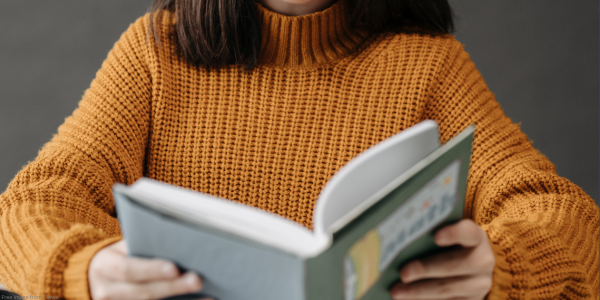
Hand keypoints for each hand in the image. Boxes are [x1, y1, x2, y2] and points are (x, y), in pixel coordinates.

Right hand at [89, 240, 208, 299]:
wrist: (96, 278)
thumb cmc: (120, 256)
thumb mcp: (124, 247)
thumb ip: (144, 245)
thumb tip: (180, 242)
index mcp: (106, 267)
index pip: (128, 270)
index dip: (151, 270)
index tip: (174, 268)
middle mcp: (108, 291)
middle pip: (143, 293)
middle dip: (172, 288)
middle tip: (197, 281)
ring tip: (208, 297)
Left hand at [390, 219, 494, 299]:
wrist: (472, 268)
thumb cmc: (450, 246)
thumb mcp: (447, 235)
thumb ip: (431, 234)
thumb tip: (401, 238)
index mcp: (476, 238)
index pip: (468, 233)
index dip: (454, 234)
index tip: (436, 236)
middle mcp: (483, 262)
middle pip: (452, 266)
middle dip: (425, 270)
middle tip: (403, 274)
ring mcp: (479, 285)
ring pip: (447, 289)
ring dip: (418, 291)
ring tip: (397, 292)